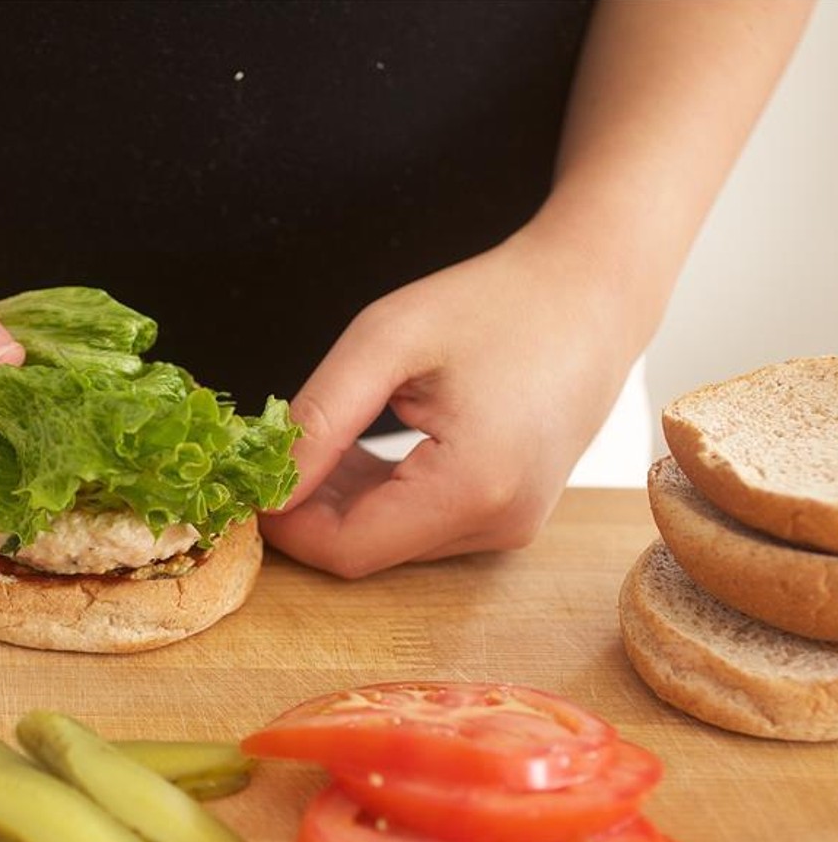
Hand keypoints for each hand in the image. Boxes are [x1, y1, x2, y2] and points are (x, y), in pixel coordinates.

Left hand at [259, 225, 641, 577]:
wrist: (595, 291)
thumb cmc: (495, 302)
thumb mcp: (387, 342)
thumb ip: (320, 419)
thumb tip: (267, 491)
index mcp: (473, 488)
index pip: (347, 550)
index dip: (286, 526)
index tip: (247, 481)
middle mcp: (501, 524)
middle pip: (368, 550)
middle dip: (309, 512)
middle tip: (272, 451)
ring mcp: (512, 526)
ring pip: (392, 541)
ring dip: (342, 503)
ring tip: (320, 439)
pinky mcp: (512, 516)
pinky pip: (422, 526)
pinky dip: (380, 497)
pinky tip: (358, 451)